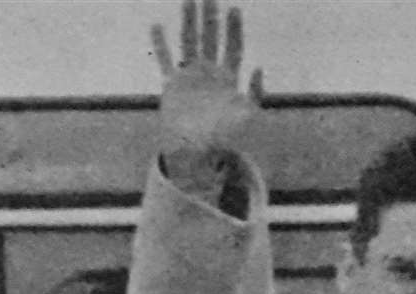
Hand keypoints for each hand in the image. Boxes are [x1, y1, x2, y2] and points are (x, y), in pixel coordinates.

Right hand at [152, 0, 263, 178]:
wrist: (197, 156)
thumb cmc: (223, 142)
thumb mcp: (246, 119)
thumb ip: (255, 95)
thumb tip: (258, 68)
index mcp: (227, 81)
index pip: (233, 48)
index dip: (234, 30)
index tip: (234, 9)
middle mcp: (209, 75)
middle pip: (211, 39)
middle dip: (211, 18)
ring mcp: (189, 78)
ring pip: (188, 42)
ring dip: (189, 21)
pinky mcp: (172, 86)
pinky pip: (165, 61)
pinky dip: (161, 45)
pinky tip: (157, 26)